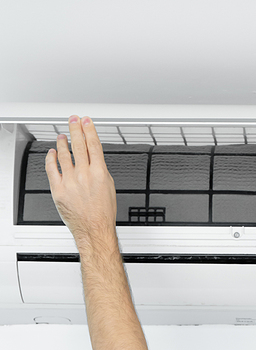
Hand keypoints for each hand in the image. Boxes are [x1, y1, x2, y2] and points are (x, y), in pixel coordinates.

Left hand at [45, 115, 116, 243]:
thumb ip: (101, 171)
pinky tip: (51, 153)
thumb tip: (95, 161)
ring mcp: (70, 181)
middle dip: (75, 129)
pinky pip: (51, 169)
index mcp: (99, 173)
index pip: (93, 145)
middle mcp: (84, 175)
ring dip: (63, 142)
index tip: (86, 121)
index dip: (89, 130)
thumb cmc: (103, 213)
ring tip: (62, 136)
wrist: (94, 229)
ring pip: (64, 154)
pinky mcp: (59, 189)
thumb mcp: (110, 188)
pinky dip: (51, 158)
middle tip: (73, 119)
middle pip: (79, 145)